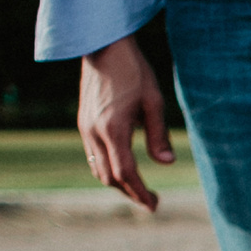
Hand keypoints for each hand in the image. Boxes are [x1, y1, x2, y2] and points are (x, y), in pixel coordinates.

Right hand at [78, 36, 174, 210]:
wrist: (103, 46)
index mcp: (113, 128)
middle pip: (109, 177)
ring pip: (98, 169)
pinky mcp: (83, 123)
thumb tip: (167, 163)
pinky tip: (123, 168)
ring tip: (138, 189)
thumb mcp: (153, 100)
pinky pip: (93, 156)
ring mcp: (85, 128)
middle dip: (130, 192)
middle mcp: (94, 132)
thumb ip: (159, 134)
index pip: (125, 173)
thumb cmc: (133, 70)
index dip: (139, 192)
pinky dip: (108, 168)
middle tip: (151, 201)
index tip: (154, 204)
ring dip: (118, 183)